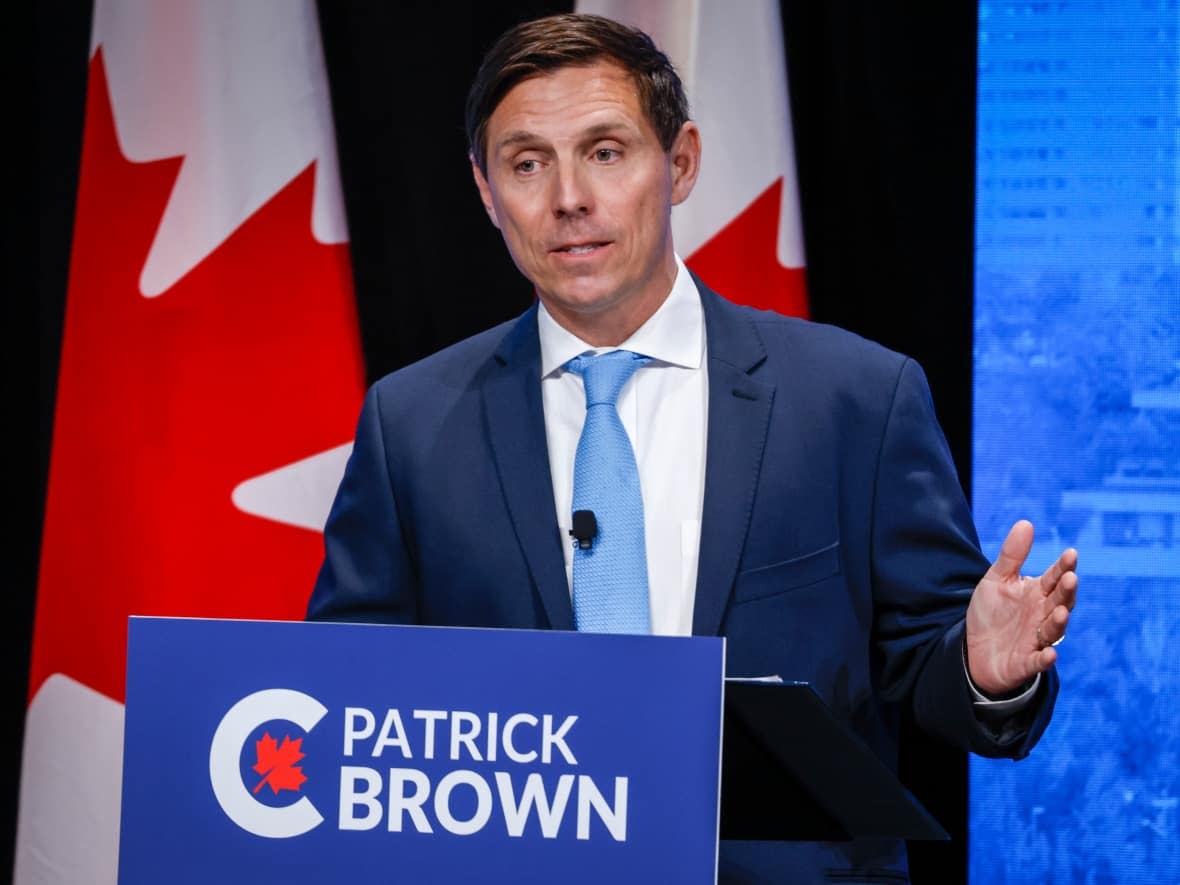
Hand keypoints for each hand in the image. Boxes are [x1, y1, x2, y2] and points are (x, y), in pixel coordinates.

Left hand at [965, 520, 1077, 695]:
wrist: (974, 650)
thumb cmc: (991, 613)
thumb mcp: (997, 580)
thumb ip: (1012, 555)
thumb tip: (1026, 522)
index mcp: (1038, 593)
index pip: (1054, 578)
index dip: (1063, 567)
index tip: (1071, 554)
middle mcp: (1043, 615)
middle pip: (1060, 601)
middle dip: (1066, 591)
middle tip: (1070, 578)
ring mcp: (1037, 639)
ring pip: (1054, 630)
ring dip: (1059, 622)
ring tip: (1061, 611)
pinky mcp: (1027, 663)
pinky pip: (1038, 661)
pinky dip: (1044, 659)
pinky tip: (1049, 654)